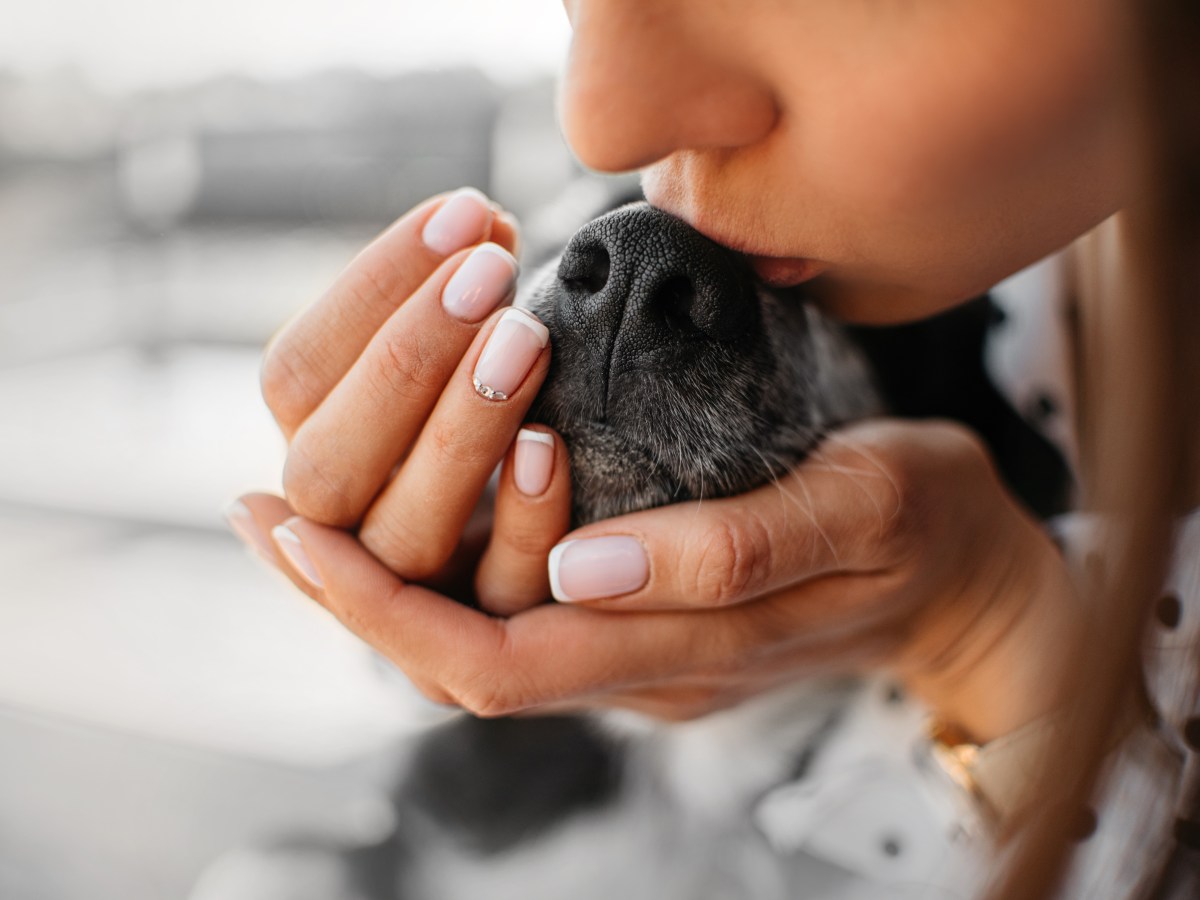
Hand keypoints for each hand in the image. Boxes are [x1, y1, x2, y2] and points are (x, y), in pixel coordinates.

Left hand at [233, 419, 1081, 739]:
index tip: (296, 534)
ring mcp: (644, 652)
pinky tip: (414, 512)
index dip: (387, 608)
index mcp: (687, 650)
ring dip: (385, 589)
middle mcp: (645, 669)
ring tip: (301, 516)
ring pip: (483, 645)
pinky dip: (448, 573)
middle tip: (263, 516)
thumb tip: (583, 564)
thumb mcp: (864, 503)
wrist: (968, 580)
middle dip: (354, 602)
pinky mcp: (648, 621)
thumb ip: (735, 545)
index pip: (501, 658)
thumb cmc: (925, 525)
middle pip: (464, 665)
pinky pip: (522, 615)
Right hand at [240, 188, 572, 612]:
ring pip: (404, 533)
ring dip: (458, 432)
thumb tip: (476, 217)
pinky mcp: (494, 631)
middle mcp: (342, 528)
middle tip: (490, 271)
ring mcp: (413, 589)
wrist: (597, 508)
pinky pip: (497, 588)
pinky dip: (522, 520)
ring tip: (527, 336)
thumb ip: (443, 307)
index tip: (466, 210)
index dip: (372, 289)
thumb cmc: (517, 401)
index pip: (294, 375)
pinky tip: (549, 447)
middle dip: (405, 361)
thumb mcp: (463, 353)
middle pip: (326, 468)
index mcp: (317, 445)